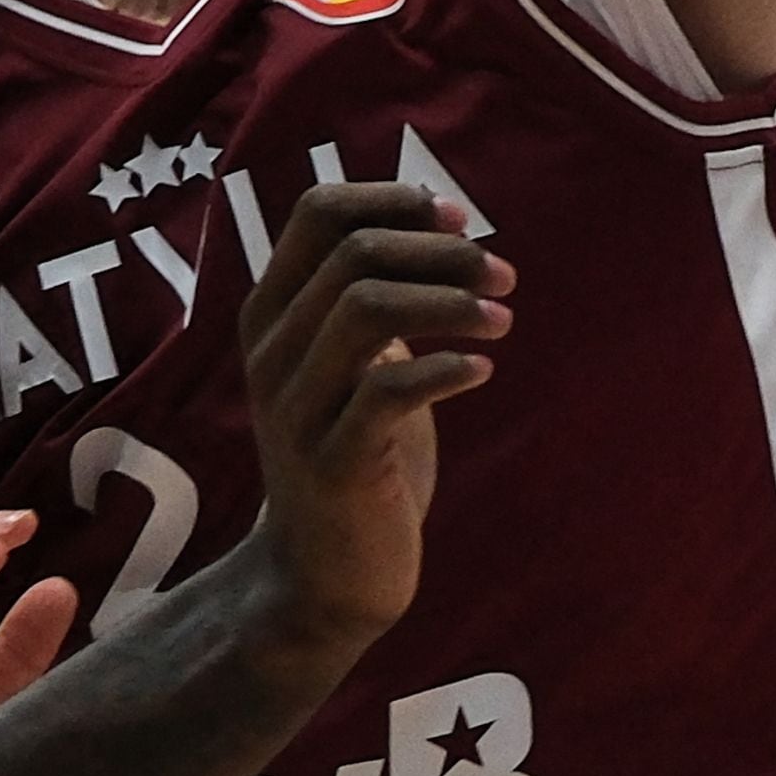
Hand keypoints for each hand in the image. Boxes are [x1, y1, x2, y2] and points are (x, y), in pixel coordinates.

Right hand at [234, 184, 504, 651]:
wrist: (324, 576)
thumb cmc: (356, 453)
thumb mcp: (356, 364)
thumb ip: (373, 297)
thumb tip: (443, 224)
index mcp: (273, 315)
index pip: (316, 212)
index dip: (393, 200)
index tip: (456, 217)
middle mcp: (273, 353)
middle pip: (355, 254)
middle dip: (442, 252)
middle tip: (502, 275)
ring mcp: (298, 409)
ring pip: (366, 309)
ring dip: (450, 303)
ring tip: (501, 320)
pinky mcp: (333, 463)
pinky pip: (388, 391)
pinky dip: (446, 369)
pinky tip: (481, 371)